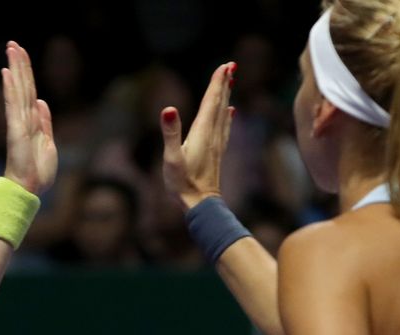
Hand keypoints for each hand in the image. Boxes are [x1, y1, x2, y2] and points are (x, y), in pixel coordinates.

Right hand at [1, 41, 57, 194]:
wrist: (29, 189)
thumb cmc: (38, 171)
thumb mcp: (48, 143)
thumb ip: (44, 122)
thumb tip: (42, 103)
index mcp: (33, 121)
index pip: (29, 91)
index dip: (25, 73)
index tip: (21, 54)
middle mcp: (24, 118)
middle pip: (22, 85)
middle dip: (19, 64)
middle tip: (13, 43)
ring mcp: (19, 123)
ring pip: (18, 90)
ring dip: (15, 68)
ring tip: (12, 49)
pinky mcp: (16, 130)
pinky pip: (13, 105)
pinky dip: (10, 88)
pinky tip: (7, 73)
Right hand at [161, 62, 235, 209]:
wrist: (200, 204)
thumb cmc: (182, 183)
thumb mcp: (171, 158)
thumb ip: (170, 133)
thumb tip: (169, 109)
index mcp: (202, 132)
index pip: (211, 102)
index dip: (217, 83)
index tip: (224, 66)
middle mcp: (212, 135)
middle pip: (219, 104)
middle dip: (224, 84)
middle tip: (231, 66)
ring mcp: (216, 144)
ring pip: (223, 113)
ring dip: (226, 96)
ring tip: (230, 82)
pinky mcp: (216, 152)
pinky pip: (224, 127)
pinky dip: (227, 116)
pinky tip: (230, 112)